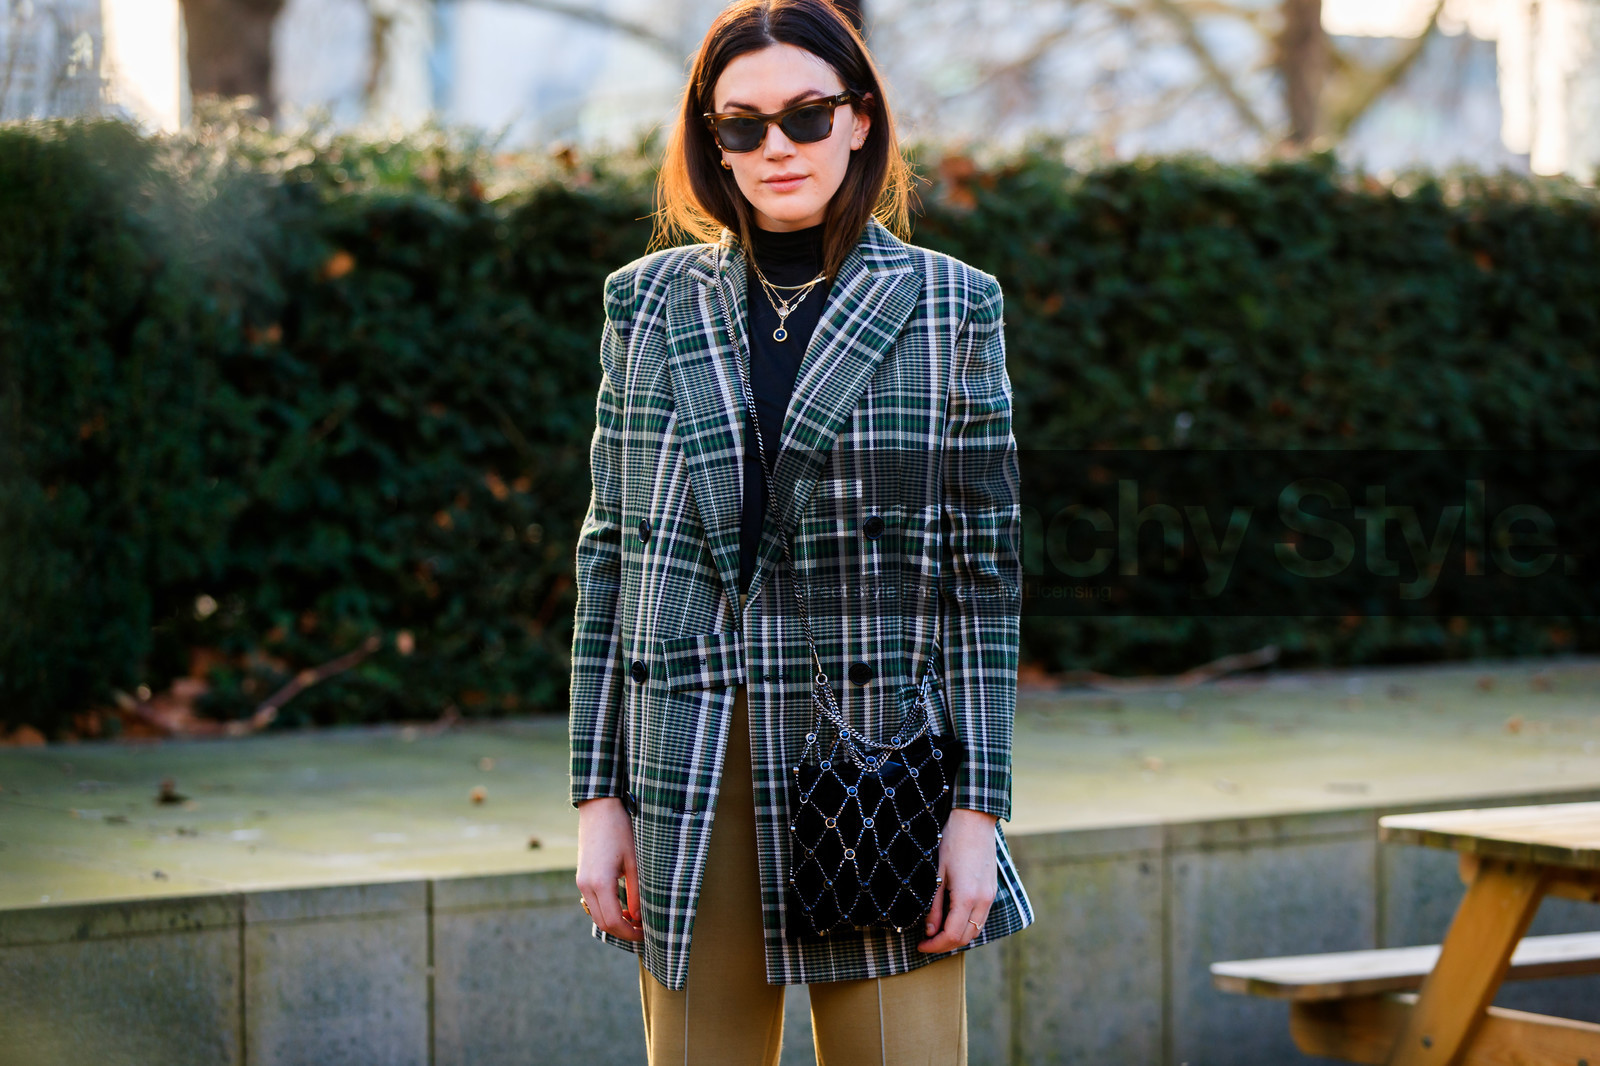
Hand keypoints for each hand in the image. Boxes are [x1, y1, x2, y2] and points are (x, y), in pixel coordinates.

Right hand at [575, 797, 643, 941]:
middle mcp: (586, 886)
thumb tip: (638, 917)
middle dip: (622, 931)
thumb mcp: (634, 861)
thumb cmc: (620, 831)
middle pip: (602, 923)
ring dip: (614, 922)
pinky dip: (607, 911)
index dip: (629, 933)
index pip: (613, 921)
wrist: (599, 809)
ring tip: (635, 920)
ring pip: (596, 915)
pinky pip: (592, 903)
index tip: (645, 934)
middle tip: (642, 930)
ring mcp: (581, 882)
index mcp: (600, 882)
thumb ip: (636, 892)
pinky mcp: (581, 877)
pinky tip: (623, 907)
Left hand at [918, 808, 998, 952]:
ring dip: (957, 936)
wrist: (975, 820)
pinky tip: (952, 919)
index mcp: (967, 898)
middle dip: (945, 945)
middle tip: (926, 942)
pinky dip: (967, 925)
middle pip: (965, 937)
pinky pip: (981, 917)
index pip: (951, 935)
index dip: (935, 946)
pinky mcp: (991, 890)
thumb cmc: (952, 842)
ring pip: (975, 929)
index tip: (920, 945)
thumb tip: (930, 930)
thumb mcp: (937, 873)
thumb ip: (935, 905)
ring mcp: (990, 896)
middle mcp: (982, 901)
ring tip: (937, 933)